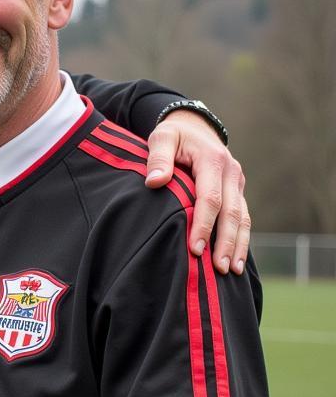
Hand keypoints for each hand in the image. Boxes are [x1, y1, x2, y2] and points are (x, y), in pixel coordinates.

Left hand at [144, 109, 249, 274]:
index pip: (211, 198)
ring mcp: (237, 182)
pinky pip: (243, 217)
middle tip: (218, 268)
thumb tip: (154, 182)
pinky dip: (241, 238)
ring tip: (231, 270)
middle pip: (232, 213)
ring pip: (242, 217)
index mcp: (213, 160)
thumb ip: (157, 158)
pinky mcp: (237, 190)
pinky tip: (236, 258)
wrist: (194, 125)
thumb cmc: (173, 135)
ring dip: (238, 244)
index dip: (204, 224)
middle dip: (226, 242)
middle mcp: (231, 172)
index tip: (195, 248)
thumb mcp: (161, 137)